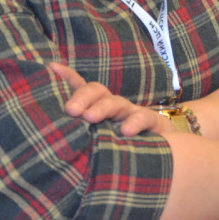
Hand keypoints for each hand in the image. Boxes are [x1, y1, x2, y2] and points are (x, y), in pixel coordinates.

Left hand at [54, 62, 175, 137]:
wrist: (169, 151)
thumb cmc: (125, 148)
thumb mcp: (100, 140)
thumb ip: (79, 135)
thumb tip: (50, 141)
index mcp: (99, 108)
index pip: (82, 88)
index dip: (67, 77)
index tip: (51, 68)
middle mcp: (114, 107)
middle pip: (97, 92)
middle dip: (82, 97)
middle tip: (70, 110)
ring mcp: (133, 113)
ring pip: (116, 103)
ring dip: (102, 108)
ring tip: (90, 117)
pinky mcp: (154, 123)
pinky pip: (144, 118)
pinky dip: (134, 123)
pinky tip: (125, 132)